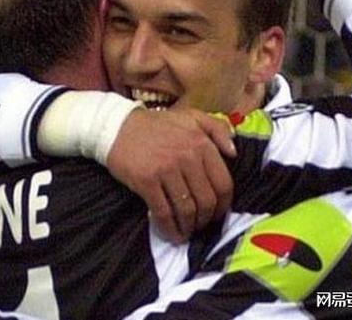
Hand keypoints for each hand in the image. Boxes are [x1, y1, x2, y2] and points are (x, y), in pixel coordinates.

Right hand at [107, 108, 235, 242]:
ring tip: (186, 231)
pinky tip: (171, 233)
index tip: (217, 213)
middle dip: (206, 219)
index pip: (223, 183)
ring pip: (187, 210)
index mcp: (201, 143)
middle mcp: (187, 157)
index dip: (223, 205)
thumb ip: (217, 128)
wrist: (117, 126)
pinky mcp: (147, 181)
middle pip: (207, 201)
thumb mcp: (191, 116)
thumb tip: (234, 152)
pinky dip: (170, 228)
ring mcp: (166, 170)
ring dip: (189, 227)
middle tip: (200, 225)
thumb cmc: (156, 125)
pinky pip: (164, 212)